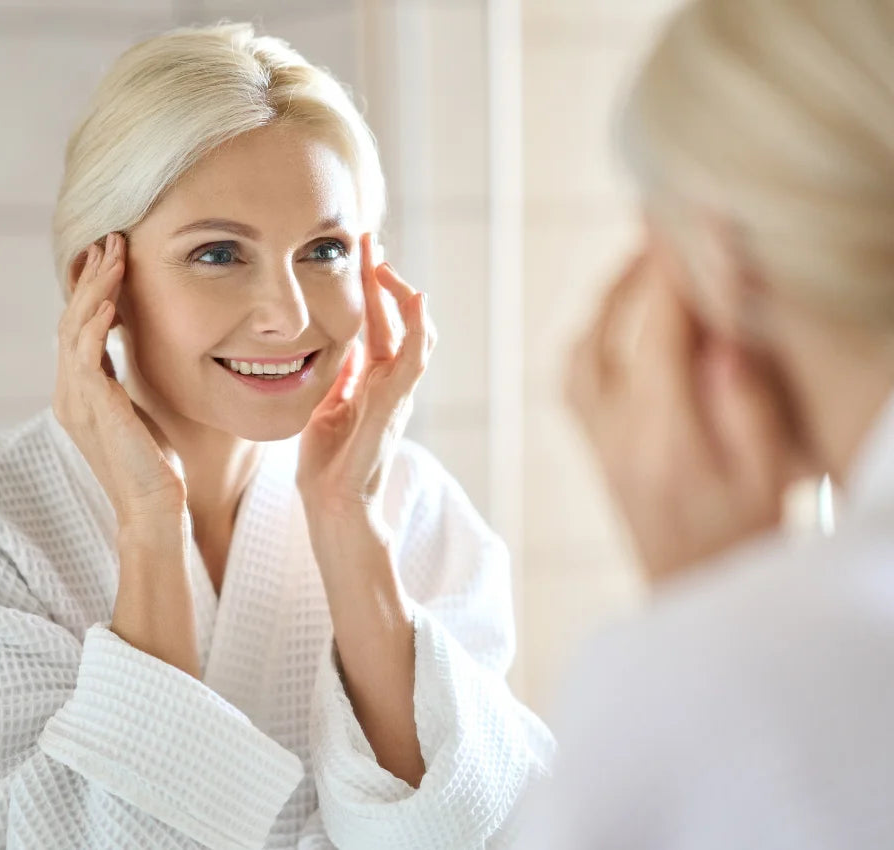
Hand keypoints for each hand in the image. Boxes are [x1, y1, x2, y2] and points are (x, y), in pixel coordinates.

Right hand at [53, 232, 185, 525]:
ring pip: (75, 329)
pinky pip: (87, 358)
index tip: (110, 256)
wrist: (153, 506)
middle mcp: (70, 392)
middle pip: (71, 319)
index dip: (91, 289)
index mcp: (79, 390)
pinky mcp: (94, 410)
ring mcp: (77, 401)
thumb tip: (133, 352)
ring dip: (96, 289)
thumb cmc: (154, 462)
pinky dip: (96, 327)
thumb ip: (125, 382)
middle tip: (110, 239)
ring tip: (114, 254)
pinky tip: (111, 303)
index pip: (79, 327)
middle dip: (91, 277)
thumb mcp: (137, 410)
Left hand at [297, 235, 436, 528]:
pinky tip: (415, 299)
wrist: (333, 506)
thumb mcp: (326, 408)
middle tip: (367, 240)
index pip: (377, 323)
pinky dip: (418, 328)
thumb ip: (340, 378)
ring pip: (414, 332)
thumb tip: (344, 348)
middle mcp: (389, 382)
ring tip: (383, 262)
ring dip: (400, 294)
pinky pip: (414, 359)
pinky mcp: (395, 405)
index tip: (357, 253)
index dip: (370, 288)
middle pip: (396, 319)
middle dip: (383, 278)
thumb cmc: (328, 465)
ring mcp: (396, 393)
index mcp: (371, 381)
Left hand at [565, 244, 803, 582]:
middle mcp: (618, 436)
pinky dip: (591, 339)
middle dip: (637, 270)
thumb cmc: (749, 544)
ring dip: (607, 301)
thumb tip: (718, 333)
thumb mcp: (771, 478)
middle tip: (665, 224)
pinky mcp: (596, 453)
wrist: (699, 604)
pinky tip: (619, 324)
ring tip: (643, 264)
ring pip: (580, 354)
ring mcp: (599, 445)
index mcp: (666, 438)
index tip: (691, 213)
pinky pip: (572, 382)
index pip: (662, 332)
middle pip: (610, 332)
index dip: (677, 267)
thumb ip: (747, 402)